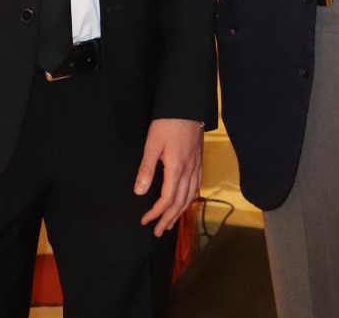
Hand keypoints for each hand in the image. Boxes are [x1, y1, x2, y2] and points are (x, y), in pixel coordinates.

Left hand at [136, 118, 203, 236]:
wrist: (188, 106)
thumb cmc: (168, 123)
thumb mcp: (152, 144)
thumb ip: (147, 169)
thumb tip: (140, 193)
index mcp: (176, 168)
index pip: (167, 199)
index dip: (156, 213)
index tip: (145, 221)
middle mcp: (189, 170)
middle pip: (180, 202)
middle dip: (169, 219)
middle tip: (158, 232)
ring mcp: (196, 165)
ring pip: (191, 195)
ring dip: (180, 211)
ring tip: (171, 223)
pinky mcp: (199, 160)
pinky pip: (197, 185)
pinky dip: (191, 198)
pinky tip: (186, 201)